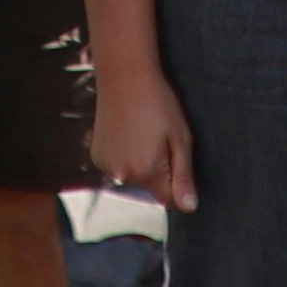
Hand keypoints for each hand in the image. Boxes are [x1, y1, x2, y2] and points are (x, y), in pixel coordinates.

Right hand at [90, 68, 198, 214]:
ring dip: (142, 163)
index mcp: (147, 172)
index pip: (169, 200)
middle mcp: (122, 175)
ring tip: (144, 132)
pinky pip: (119, 166)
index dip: (179, 183)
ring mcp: (106, 166)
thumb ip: (183, 177)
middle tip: (161, 138)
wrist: (124, 78)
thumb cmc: (160, 105)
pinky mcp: (96, 156)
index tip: (179, 157)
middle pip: (151, 187)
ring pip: (134, 177)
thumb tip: (190, 208)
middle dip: (161, 170)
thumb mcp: (181, 139)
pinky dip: (125, 156)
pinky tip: (128, 132)